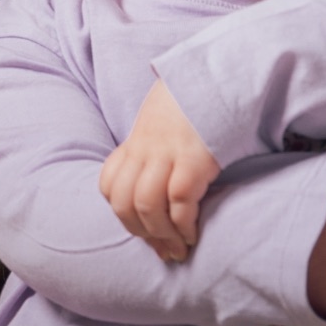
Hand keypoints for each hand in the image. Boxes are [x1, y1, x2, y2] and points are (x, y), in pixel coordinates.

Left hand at [99, 79, 220, 260]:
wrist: (217, 76)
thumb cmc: (192, 104)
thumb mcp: (161, 122)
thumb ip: (151, 148)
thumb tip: (154, 182)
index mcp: (135, 141)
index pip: (108, 184)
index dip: (121, 213)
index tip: (141, 231)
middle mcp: (145, 149)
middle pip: (123, 201)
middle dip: (138, 232)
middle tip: (160, 249)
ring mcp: (168, 154)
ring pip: (146, 205)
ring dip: (161, 235)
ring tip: (177, 248)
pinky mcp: (194, 160)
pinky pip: (179, 202)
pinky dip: (183, 226)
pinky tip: (192, 234)